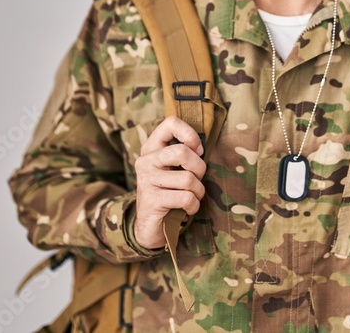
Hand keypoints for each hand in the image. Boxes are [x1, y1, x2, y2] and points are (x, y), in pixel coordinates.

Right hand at [132, 116, 206, 250]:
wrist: (149, 225)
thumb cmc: (168, 192)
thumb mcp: (172, 169)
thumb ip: (183, 154)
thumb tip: (202, 146)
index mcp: (152, 147)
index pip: (171, 123)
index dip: (190, 134)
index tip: (197, 150)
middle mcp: (146, 161)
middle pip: (182, 152)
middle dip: (199, 168)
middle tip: (197, 179)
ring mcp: (147, 180)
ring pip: (188, 179)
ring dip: (199, 191)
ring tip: (192, 196)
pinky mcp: (152, 200)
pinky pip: (186, 198)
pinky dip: (194, 205)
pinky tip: (188, 208)